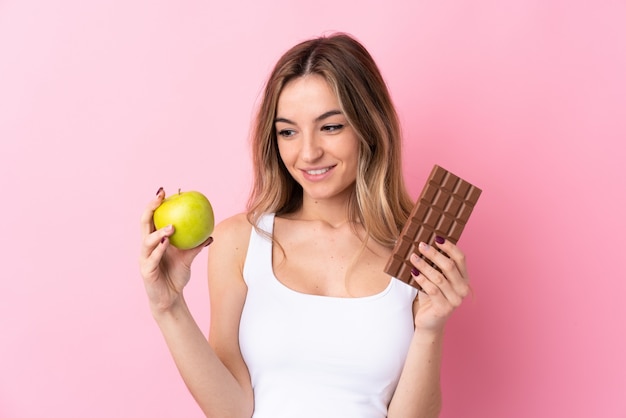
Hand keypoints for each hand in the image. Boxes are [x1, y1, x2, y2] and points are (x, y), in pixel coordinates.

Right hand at [139, 187, 212, 313]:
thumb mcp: (188, 258)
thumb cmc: (177, 276)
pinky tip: (167, 242)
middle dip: (150, 209)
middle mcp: (146, 247)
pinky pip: (152, 258)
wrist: (171, 298)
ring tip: (171, 226)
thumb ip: (196, 246)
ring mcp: (144, 259)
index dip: (155, 204)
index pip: (152, 219)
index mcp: (154, 241)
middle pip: (144, 224)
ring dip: (158, 231)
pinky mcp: (146, 271)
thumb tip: (211, 234)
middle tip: (160, 197)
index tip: (164, 192)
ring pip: (147, 241)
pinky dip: (159, 249)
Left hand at [409, 237, 469, 331]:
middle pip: (449, 266)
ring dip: (424, 265)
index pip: (461, 258)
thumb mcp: (435, 279)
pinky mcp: (444, 308)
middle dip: (434, 254)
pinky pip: (431, 289)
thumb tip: (424, 244)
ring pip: (438, 277)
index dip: (449, 247)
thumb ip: (435, 266)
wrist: (428, 322)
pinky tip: (413, 272)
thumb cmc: (431, 297)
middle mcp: (463, 289)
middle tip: (421, 245)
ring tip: (412, 257)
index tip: (436, 237)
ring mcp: (455, 300)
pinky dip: (421, 279)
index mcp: (464, 279)